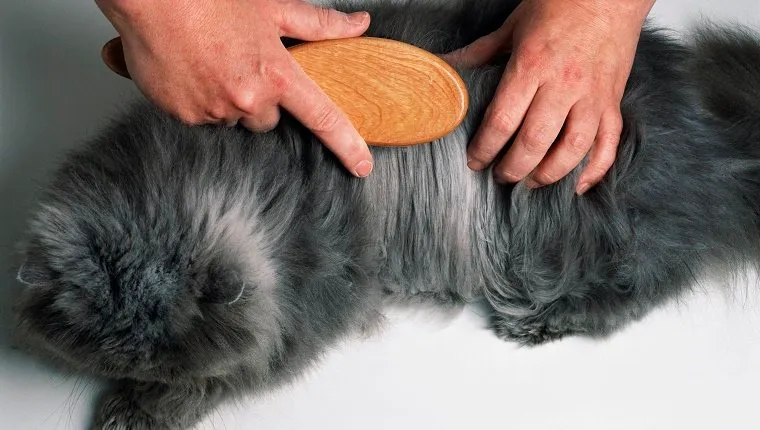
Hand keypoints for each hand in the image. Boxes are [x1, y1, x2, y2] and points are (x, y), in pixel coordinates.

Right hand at [94, 0, 373, 176]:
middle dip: (260, 101)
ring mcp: (214, 111)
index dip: (347, 144)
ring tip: (213, 63)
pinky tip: (192, 71)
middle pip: (267, 120)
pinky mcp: (185, 116)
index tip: (362, 166)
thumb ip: (320, 25)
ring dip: (229, 100)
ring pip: (234, 119)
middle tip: (242, 67)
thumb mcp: (273, 7)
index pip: (323, 117)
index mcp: (277, 75)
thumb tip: (358, 24)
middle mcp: (248, 99)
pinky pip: (202, 118)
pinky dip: (200, 100)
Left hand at [444, 0, 653, 193]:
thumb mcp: (513, 26)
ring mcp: (592, 96)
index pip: (503, 120)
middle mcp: (563, 85)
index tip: (474, 161)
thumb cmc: (560, 5)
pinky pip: (608, 144)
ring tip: (529, 183)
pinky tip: (576, 186)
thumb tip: (444, 67)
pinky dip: (594, 170)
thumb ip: (479, 54)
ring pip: (572, 150)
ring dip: (548, 174)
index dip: (485, 148)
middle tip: (499, 176)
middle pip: (534, 142)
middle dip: (512, 168)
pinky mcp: (613, 102)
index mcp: (533, 65)